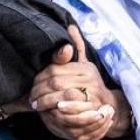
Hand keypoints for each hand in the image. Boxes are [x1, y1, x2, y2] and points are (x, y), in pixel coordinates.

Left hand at [30, 25, 126, 139]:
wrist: (108, 107)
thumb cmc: (91, 84)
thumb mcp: (85, 65)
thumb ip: (76, 48)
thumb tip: (70, 26)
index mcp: (85, 68)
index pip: (56, 68)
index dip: (41, 77)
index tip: (33, 84)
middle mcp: (89, 79)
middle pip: (56, 81)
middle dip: (40, 90)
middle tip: (31, 97)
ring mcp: (90, 94)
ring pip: (60, 95)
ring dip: (44, 101)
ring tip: (35, 105)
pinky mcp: (89, 109)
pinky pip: (67, 108)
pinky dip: (54, 110)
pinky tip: (46, 112)